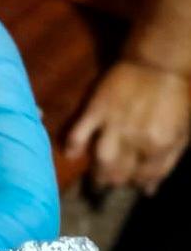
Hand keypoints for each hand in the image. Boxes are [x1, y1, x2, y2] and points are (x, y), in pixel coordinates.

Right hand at [66, 59, 190, 194]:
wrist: (159, 61)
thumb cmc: (176, 96)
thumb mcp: (183, 130)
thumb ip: (167, 162)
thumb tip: (149, 190)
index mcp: (161, 143)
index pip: (146, 176)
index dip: (139, 182)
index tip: (135, 181)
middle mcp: (137, 138)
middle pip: (121, 173)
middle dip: (117, 181)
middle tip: (113, 181)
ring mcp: (114, 124)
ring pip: (101, 159)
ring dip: (98, 173)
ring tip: (97, 177)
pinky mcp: (96, 110)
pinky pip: (80, 133)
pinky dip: (73, 146)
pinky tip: (72, 154)